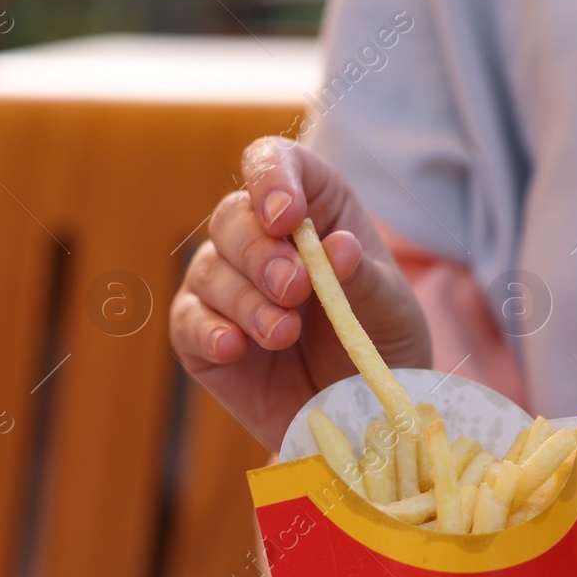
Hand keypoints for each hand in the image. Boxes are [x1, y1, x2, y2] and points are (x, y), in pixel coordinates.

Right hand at [169, 136, 430, 450]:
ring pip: (209, 270)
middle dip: (260, 253)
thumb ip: (362, 277)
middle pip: (232, 217)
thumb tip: (336, 246)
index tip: (288, 217)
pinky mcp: (201, 335)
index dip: (271, 178)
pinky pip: (187, 322)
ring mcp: (225, 286)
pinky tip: (234, 346)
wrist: (364, 414)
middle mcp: (259, 238)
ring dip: (245, 299)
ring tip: (283, 334)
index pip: (273, 163)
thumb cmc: (380, 344)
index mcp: (310, 207)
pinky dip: (208, 331)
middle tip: (294, 288)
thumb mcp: (389, 309)